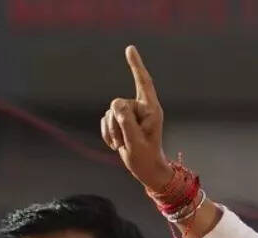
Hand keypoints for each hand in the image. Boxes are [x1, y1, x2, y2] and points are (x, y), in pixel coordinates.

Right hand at [101, 45, 172, 190]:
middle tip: (126, 141)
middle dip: (117, 123)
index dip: (136, 65)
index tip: (129, 48)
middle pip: (118, 104)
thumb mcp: (135, 141)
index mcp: (152, 110)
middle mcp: (141, 108)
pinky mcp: (120, 120)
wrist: (144, 169)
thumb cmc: (145, 157)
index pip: (143, 83)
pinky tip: (117, 144)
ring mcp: (130, 114)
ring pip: (109, 112)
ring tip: (123, 143)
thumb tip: (116, 104)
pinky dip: (107, 133)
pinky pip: (105, 120)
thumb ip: (126, 122)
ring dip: (112, 130)